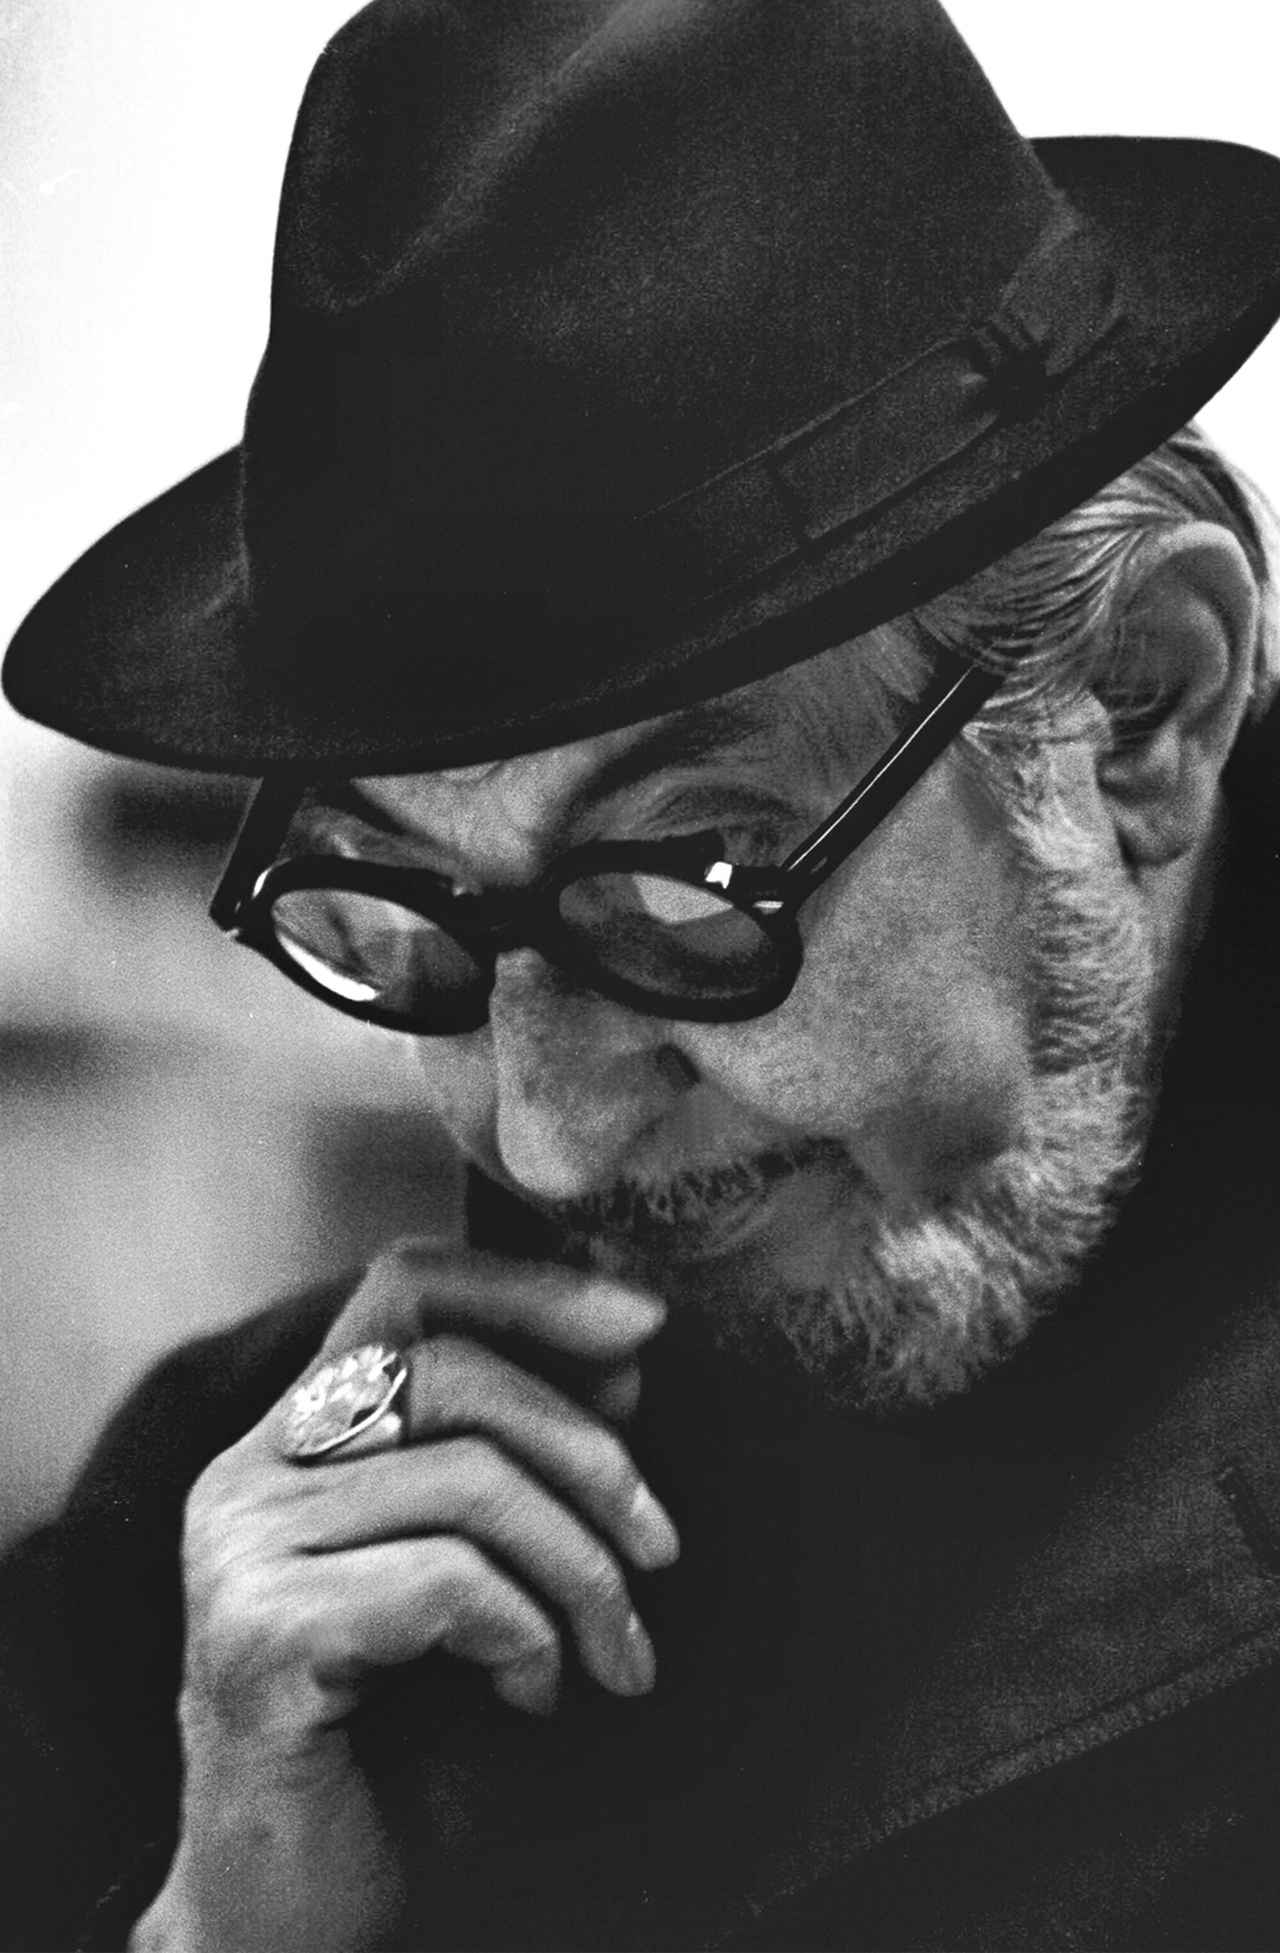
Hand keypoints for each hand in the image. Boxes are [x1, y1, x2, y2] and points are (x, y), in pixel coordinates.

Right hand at [132, 1243, 675, 1952]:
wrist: (299, 1909)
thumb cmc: (404, 1739)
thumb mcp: (485, 1572)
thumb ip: (527, 1460)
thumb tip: (624, 1354)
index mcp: (297, 1439)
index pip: (404, 1287)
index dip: (529, 1286)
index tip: (645, 1323)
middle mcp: (248, 1472)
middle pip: (456, 1374)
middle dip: (592, 1453)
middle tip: (660, 1550)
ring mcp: (240, 1549)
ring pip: (471, 1482)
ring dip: (583, 1574)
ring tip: (615, 1655)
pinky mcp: (255, 1635)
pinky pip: (448, 1582)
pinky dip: (528, 1639)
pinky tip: (533, 1698)